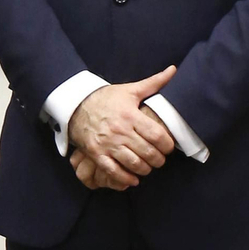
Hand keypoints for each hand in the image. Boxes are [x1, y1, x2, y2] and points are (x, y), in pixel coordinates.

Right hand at [66, 67, 176, 187]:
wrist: (75, 104)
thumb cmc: (105, 98)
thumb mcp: (129, 90)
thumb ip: (154, 83)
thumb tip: (173, 70)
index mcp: (131, 115)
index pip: (158, 136)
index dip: (168, 145)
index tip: (168, 147)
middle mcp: (120, 130)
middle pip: (148, 153)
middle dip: (159, 160)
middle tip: (159, 159)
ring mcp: (107, 143)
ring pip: (134, 164)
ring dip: (145, 169)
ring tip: (147, 167)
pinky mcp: (96, 153)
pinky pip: (113, 171)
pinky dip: (126, 179)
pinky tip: (133, 179)